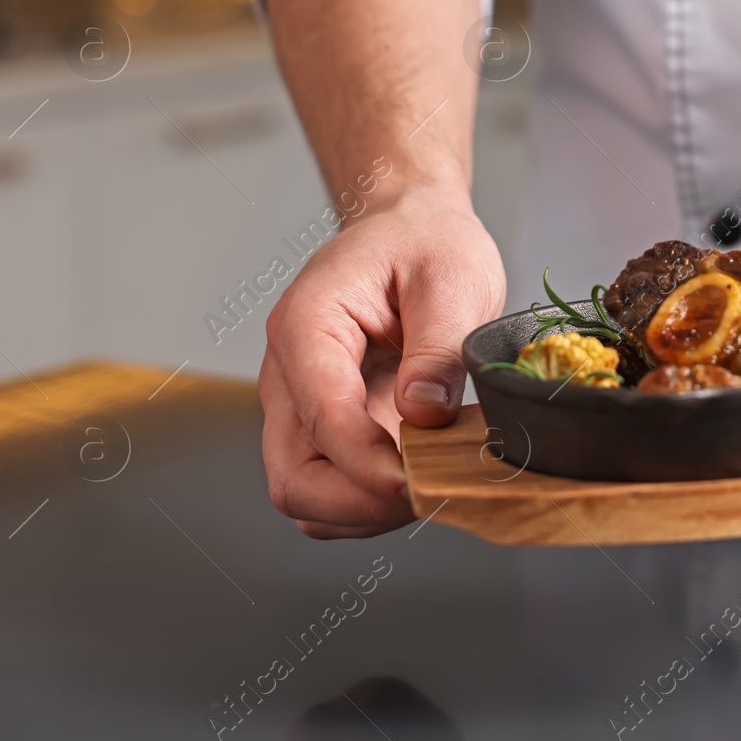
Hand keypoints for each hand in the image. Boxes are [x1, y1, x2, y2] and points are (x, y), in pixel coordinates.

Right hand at [259, 186, 504, 537]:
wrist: (411, 229)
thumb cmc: (426, 244)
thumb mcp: (452, 277)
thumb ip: (438, 347)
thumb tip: (424, 415)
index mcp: (307, 327)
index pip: (320, 418)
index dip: (368, 464)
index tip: (420, 481)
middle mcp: (289, 375)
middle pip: (292, 478)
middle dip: (360, 503)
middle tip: (429, 492)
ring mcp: (301, 407)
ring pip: (306, 496)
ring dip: (365, 511)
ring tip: (430, 482)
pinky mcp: (323, 428)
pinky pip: (329, 489)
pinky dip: (368, 503)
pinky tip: (417, 476)